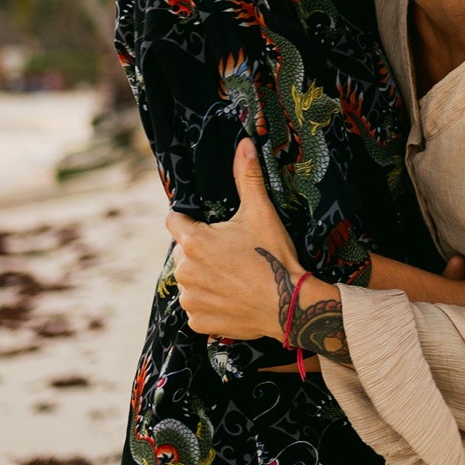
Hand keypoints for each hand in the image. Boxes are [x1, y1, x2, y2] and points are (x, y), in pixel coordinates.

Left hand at [166, 138, 308, 340]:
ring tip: (236, 277)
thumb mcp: (261, 213)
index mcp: (193, 242)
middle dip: (202, 250)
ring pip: (190, 279)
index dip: (190, 220)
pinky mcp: (198, 321)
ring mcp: (190, 298)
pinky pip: (198, 306)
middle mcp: (184, 271)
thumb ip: (247, 178)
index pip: (174, 221)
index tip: (210, 226)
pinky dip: (211, 302)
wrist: (290, 305)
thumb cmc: (273, 255)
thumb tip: (245, 144)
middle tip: (233, 253)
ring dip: (205, 277)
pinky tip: (234, 297)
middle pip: (184, 252)